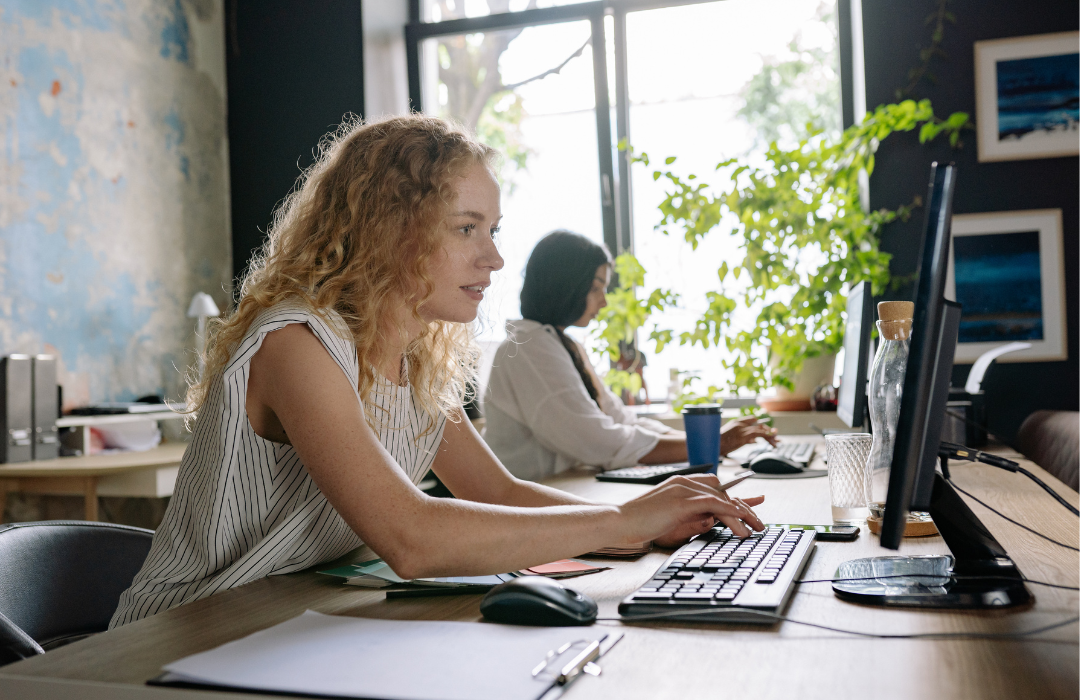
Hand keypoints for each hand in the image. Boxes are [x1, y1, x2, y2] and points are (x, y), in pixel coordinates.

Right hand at [617, 474, 764, 546]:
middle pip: (723, 491)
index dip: (735, 496)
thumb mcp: (668, 515)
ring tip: (756, 528)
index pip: (715, 486)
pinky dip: (731, 513)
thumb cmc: (639, 522)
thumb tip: (708, 521)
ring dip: (743, 513)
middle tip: (758, 523)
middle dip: (744, 507)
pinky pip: (714, 504)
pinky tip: (741, 524)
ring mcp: (683, 489)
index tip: (750, 508)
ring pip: (722, 498)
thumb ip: (688, 514)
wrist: (619, 521)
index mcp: (680, 483)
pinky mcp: (681, 501)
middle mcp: (684, 482)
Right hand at [721, 416, 777, 454]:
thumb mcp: (731, 438)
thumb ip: (743, 438)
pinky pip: (759, 434)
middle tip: (775, 435)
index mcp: (736, 422)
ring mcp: (742, 430)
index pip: (752, 419)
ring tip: (776, 442)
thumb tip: (753, 441)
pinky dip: (767, 437)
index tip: (767, 429)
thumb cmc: (718, 443)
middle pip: (758, 424)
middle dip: (768, 430)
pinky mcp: (743, 436)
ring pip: (760, 430)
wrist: (712, 445)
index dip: (760, 424)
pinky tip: (771, 441)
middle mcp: (740, 424)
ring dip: (769, 436)